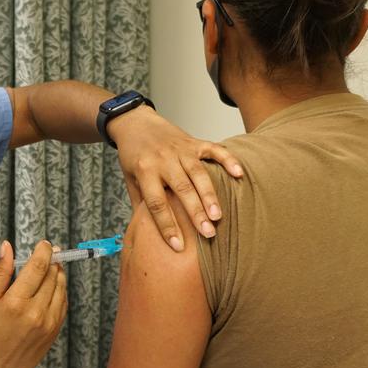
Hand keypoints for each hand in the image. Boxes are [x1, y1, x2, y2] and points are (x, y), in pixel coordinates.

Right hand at [0, 240, 67, 367]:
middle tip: (49, 252)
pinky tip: (51, 288)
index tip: (45, 243)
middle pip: (52, 276)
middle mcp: (36, 312)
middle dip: (52, 261)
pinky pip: (63, 305)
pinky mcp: (54, 333)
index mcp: (15, 303)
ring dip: (58, 275)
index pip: (38, 267)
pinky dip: (60, 292)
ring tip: (50, 268)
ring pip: (61, 289)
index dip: (44, 251)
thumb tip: (7, 247)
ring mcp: (48, 324)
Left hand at [108, 106, 242, 250]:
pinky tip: (239, 174)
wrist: (135, 122)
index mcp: (145, 171)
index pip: (157, 204)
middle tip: (208, 233)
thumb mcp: (129, 179)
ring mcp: (180, 150)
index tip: (178, 246)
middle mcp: (163, 160)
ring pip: (198, 174)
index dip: (167, 226)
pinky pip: (213, 150)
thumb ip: (139, 203)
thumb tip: (143, 233)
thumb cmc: (133, 155)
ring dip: (210, 195)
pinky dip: (227, 160)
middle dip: (196, 213)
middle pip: (182, 189)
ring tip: (218, 216)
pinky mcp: (193, 142)